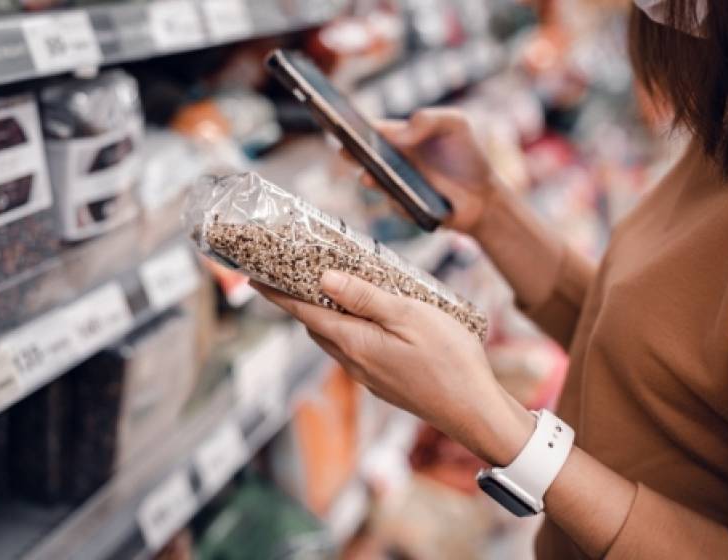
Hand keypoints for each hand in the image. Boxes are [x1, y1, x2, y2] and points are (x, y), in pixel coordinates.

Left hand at [253, 271, 534, 466]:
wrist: (473, 411)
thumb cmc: (449, 360)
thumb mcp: (409, 315)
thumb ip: (364, 297)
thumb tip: (323, 279)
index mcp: (354, 342)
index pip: (303, 312)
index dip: (277, 294)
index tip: (254, 278)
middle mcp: (353, 363)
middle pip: (316, 326)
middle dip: (300, 301)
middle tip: (297, 273)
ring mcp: (368, 377)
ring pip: (335, 341)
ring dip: (327, 316)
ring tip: (335, 290)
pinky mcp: (383, 384)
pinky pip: (354, 352)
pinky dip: (349, 331)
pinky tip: (370, 320)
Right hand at [345, 108, 502, 234]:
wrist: (484, 197)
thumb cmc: (467, 157)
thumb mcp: (455, 125)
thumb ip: (428, 119)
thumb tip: (399, 134)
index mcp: (399, 137)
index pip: (371, 128)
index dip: (354, 124)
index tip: (339, 119)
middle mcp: (392, 161)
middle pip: (363, 155)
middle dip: (351, 152)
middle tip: (345, 149)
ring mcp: (395, 185)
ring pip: (374, 182)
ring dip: (370, 180)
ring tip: (369, 176)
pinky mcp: (403, 208)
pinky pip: (395, 204)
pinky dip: (399, 202)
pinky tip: (407, 200)